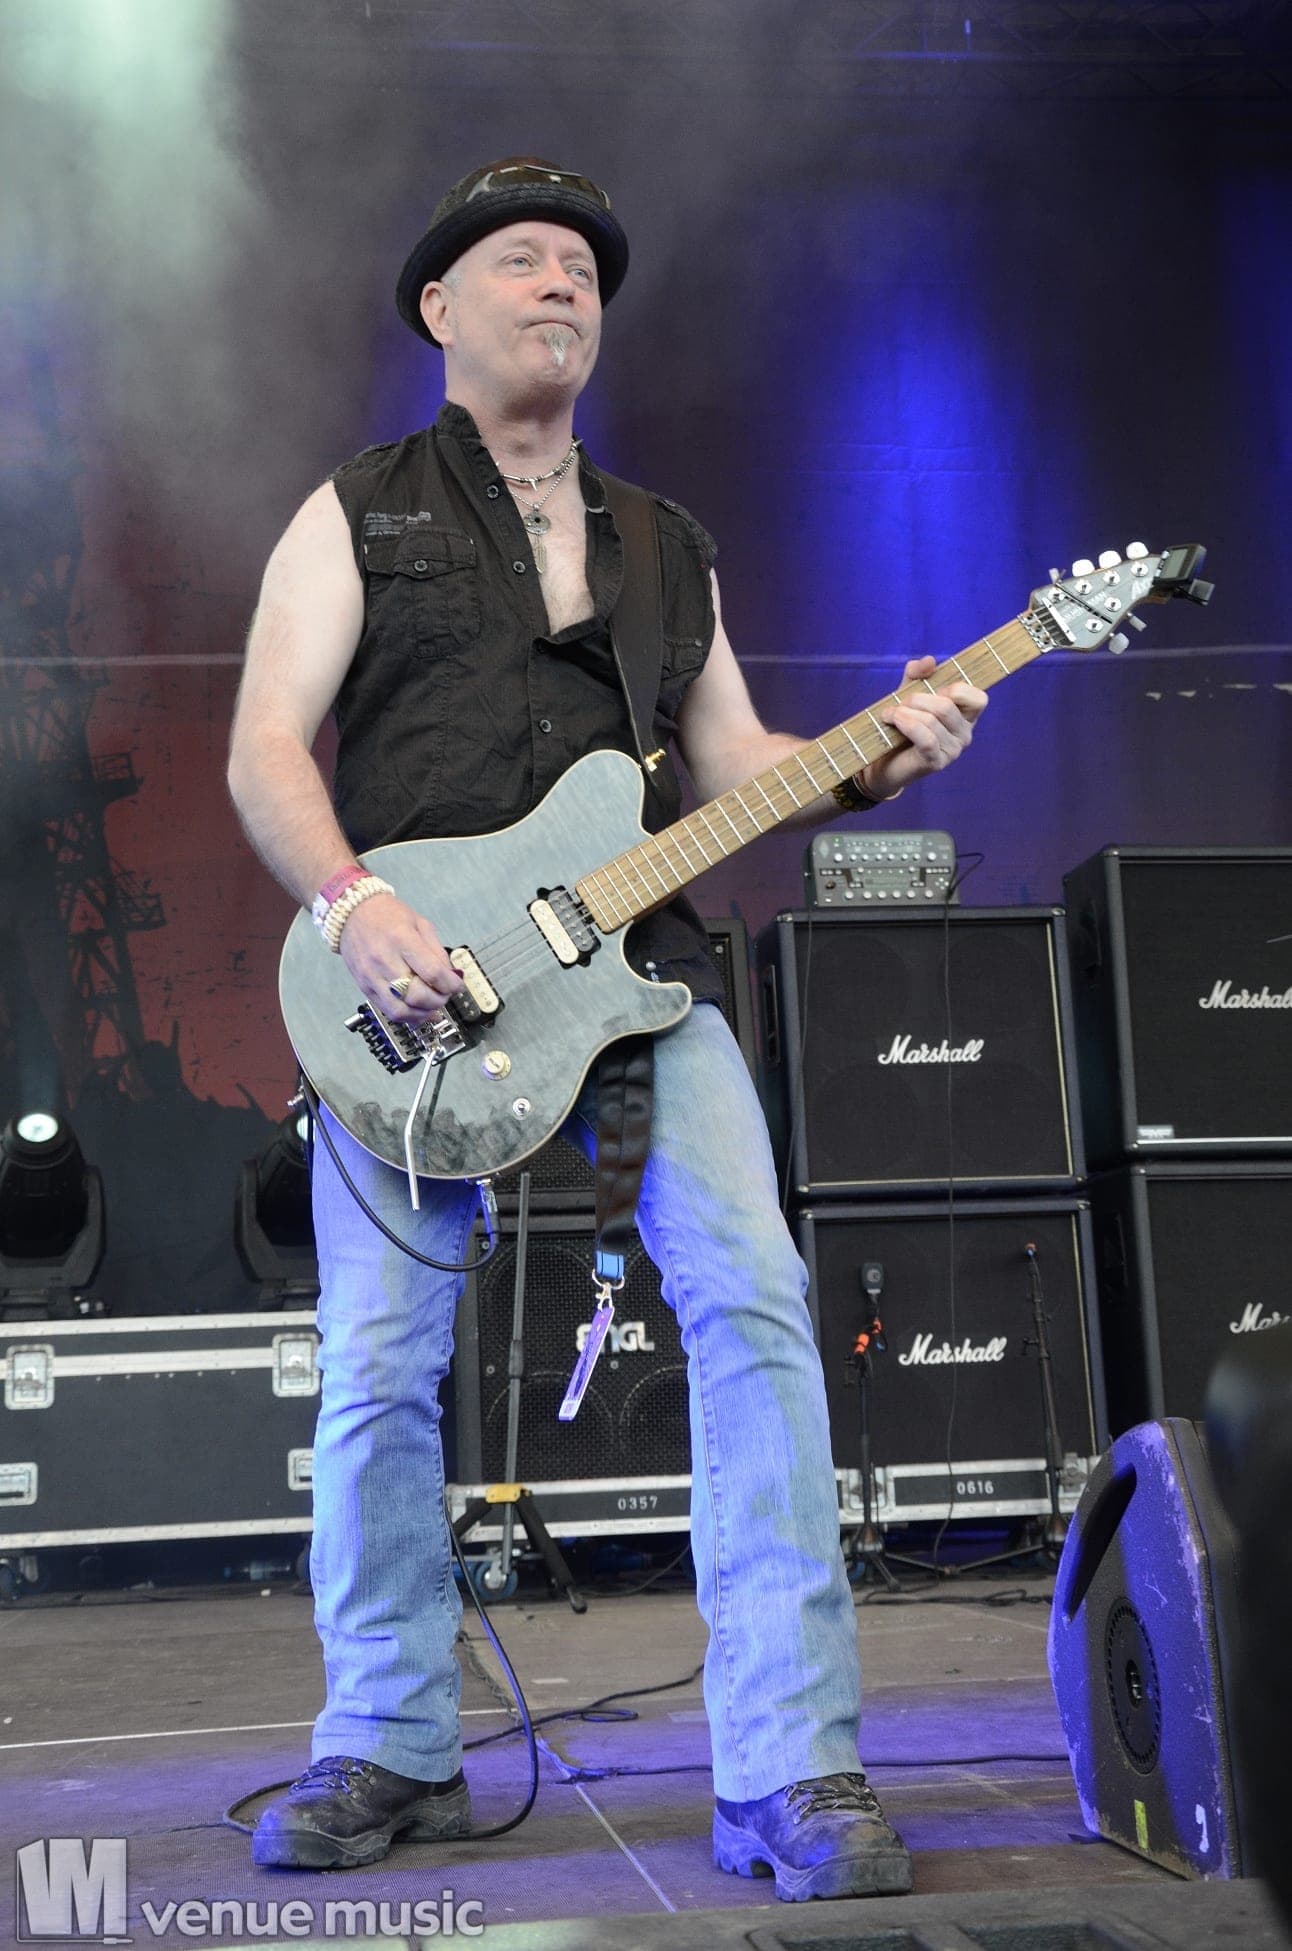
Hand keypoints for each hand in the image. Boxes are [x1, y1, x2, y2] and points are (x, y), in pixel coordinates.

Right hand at [338, 894, 463, 1021]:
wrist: (352, 914)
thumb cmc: (387, 915)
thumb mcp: (420, 923)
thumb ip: (437, 952)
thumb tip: (450, 977)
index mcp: (401, 940)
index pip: (432, 973)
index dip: (450, 984)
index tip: (457, 985)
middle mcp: (384, 960)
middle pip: (417, 996)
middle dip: (439, 1000)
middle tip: (445, 994)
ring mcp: (372, 977)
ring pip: (401, 1010)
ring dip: (423, 1014)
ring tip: (433, 1006)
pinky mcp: (365, 988)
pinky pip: (388, 1011)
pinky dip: (408, 1016)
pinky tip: (418, 1011)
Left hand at [859, 656, 987, 800]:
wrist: (883, 762)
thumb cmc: (901, 726)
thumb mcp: (908, 693)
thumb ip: (917, 674)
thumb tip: (929, 660)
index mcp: (965, 716)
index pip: (979, 699)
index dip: (957, 689)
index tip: (933, 690)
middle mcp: (965, 734)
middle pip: (948, 706)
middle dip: (919, 698)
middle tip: (901, 702)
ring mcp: (953, 751)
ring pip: (933, 721)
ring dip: (906, 712)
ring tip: (890, 713)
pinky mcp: (937, 763)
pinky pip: (926, 738)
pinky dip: (906, 724)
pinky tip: (892, 720)